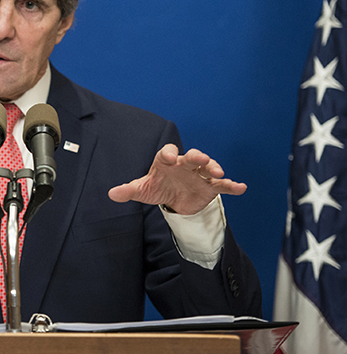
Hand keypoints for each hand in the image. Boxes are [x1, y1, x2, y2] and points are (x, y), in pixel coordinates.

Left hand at [107, 144, 246, 214]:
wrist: (174, 200)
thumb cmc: (158, 187)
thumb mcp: (143, 190)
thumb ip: (129, 190)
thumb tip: (112, 193)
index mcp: (167, 162)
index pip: (167, 153)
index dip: (168, 153)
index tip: (169, 158)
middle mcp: (185, 165)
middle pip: (192, 156)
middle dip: (197, 156)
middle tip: (201, 158)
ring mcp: (199, 175)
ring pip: (209, 167)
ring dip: (214, 167)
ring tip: (219, 172)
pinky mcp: (210, 187)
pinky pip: (222, 185)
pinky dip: (232, 186)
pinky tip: (241, 188)